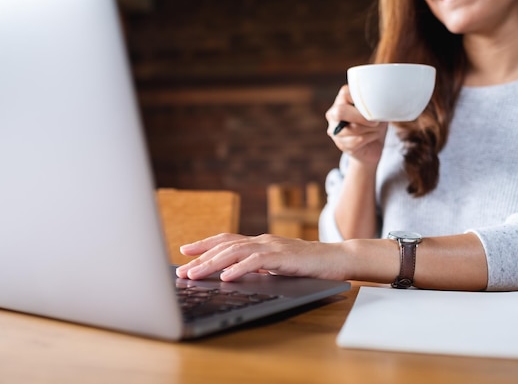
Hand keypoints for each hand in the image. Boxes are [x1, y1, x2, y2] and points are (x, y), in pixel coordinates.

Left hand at [176, 233, 348, 281]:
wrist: (337, 258)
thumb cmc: (308, 265)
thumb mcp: (277, 266)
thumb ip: (258, 266)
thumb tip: (234, 275)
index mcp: (260, 242)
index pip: (226, 240)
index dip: (204, 244)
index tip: (184, 251)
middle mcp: (263, 241)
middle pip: (225, 246)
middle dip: (200, 257)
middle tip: (181, 269)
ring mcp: (273, 247)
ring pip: (235, 252)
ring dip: (212, 263)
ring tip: (194, 274)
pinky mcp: (283, 257)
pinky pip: (257, 261)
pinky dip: (239, 268)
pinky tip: (226, 277)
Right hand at [326, 85, 387, 164]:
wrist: (375, 142)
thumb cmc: (375, 121)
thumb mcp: (376, 109)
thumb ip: (372, 103)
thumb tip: (374, 104)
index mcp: (341, 100)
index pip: (345, 94)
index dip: (361, 100)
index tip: (373, 105)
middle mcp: (333, 114)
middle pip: (340, 112)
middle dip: (361, 117)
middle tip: (375, 121)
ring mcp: (335, 130)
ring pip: (352, 128)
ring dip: (370, 129)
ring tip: (376, 128)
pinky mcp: (342, 144)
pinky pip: (357, 140)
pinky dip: (370, 137)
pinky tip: (373, 136)